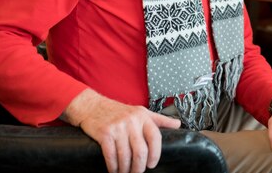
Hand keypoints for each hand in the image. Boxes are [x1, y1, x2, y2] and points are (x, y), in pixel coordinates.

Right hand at [62, 89, 180, 172]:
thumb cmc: (119, 111)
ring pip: (125, 156)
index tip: (152, 164)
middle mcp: (132, 121)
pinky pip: (111, 155)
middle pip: (140, 151)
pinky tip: (114, 170)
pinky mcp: (104, 133)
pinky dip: (113, 167)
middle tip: (137, 172)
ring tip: (125, 172)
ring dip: (125, 169)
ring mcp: (118, 127)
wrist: (93, 106)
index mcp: (143, 117)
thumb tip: (178, 124)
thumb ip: (160, 119)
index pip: (155, 138)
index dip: (155, 154)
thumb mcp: (141, 111)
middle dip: (139, 167)